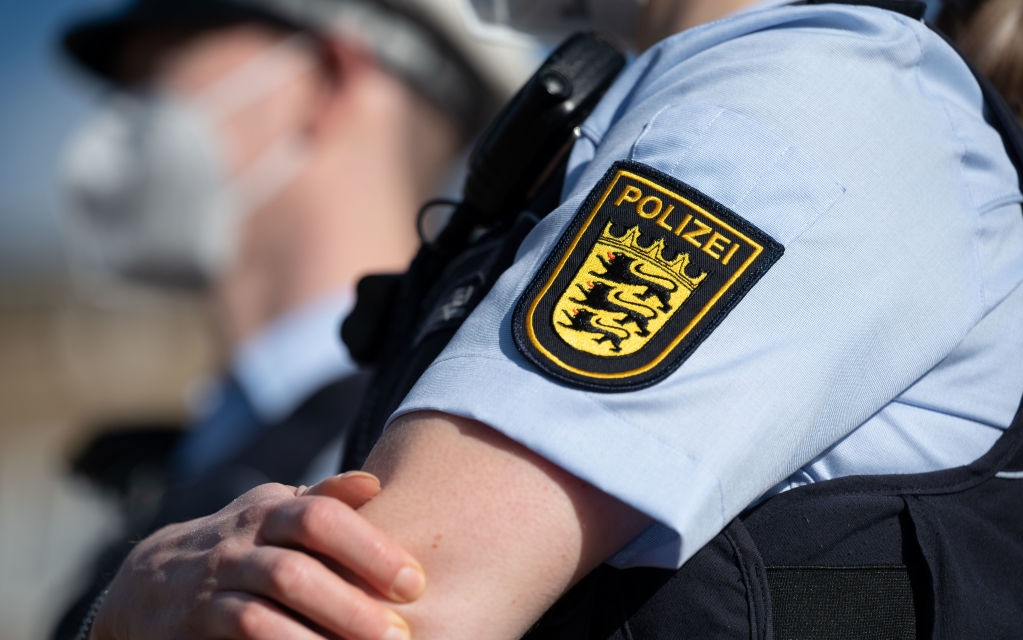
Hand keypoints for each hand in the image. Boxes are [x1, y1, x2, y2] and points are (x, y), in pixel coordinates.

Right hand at [91, 471, 423, 639]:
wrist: (148, 582)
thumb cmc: (241, 542)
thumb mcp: (274, 510)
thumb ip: (322, 500)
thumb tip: (374, 483)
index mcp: (267, 511)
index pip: (319, 518)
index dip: (368, 548)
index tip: (414, 582)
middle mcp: (237, 547)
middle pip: (294, 573)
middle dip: (350, 606)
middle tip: (398, 633)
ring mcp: (211, 590)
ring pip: (260, 617)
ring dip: (316, 639)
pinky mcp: (195, 628)